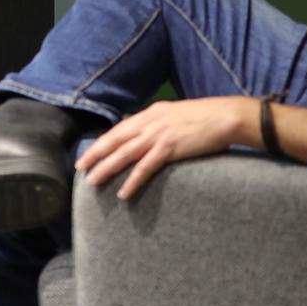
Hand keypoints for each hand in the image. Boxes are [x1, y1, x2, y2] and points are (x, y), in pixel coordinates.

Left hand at [75, 97, 254, 199]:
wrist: (226, 116)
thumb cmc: (206, 118)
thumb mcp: (175, 115)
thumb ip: (158, 123)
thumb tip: (145, 134)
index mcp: (151, 113)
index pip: (119, 129)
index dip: (102, 142)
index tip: (89, 154)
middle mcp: (151, 122)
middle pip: (115, 140)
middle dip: (96, 154)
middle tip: (80, 169)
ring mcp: (159, 134)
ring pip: (125, 153)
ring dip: (107, 168)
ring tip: (94, 182)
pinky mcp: (170, 147)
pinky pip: (146, 167)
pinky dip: (133, 180)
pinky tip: (124, 192)